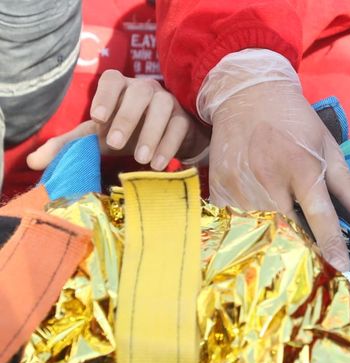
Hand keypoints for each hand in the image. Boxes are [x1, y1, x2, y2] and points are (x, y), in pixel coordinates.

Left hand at [27, 70, 207, 170]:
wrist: (163, 141)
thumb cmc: (126, 135)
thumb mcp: (97, 139)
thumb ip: (68, 147)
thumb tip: (33, 162)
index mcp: (121, 88)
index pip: (112, 79)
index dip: (105, 96)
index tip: (97, 118)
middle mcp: (146, 89)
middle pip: (139, 93)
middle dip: (128, 118)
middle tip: (115, 145)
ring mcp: (168, 102)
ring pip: (163, 108)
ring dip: (151, 133)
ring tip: (140, 160)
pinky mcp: (184, 120)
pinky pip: (179, 127)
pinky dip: (169, 145)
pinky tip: (158, 164)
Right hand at [201, 50, 349, 271]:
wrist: (248, 95)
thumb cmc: (296, 122)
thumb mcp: (328, 147)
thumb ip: (347, 188)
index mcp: (302, 167)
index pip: (321, 215)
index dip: (332, 244)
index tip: (343, 266)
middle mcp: (270, 177)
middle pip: (288, 229)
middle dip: (302, 247)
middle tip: (313, 259)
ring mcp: (241, 183)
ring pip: (260, 229)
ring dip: (275, 240)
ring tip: (287, 245)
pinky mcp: (220, 186)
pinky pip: (235, 221)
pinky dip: (249, 228)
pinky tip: (259, 226)